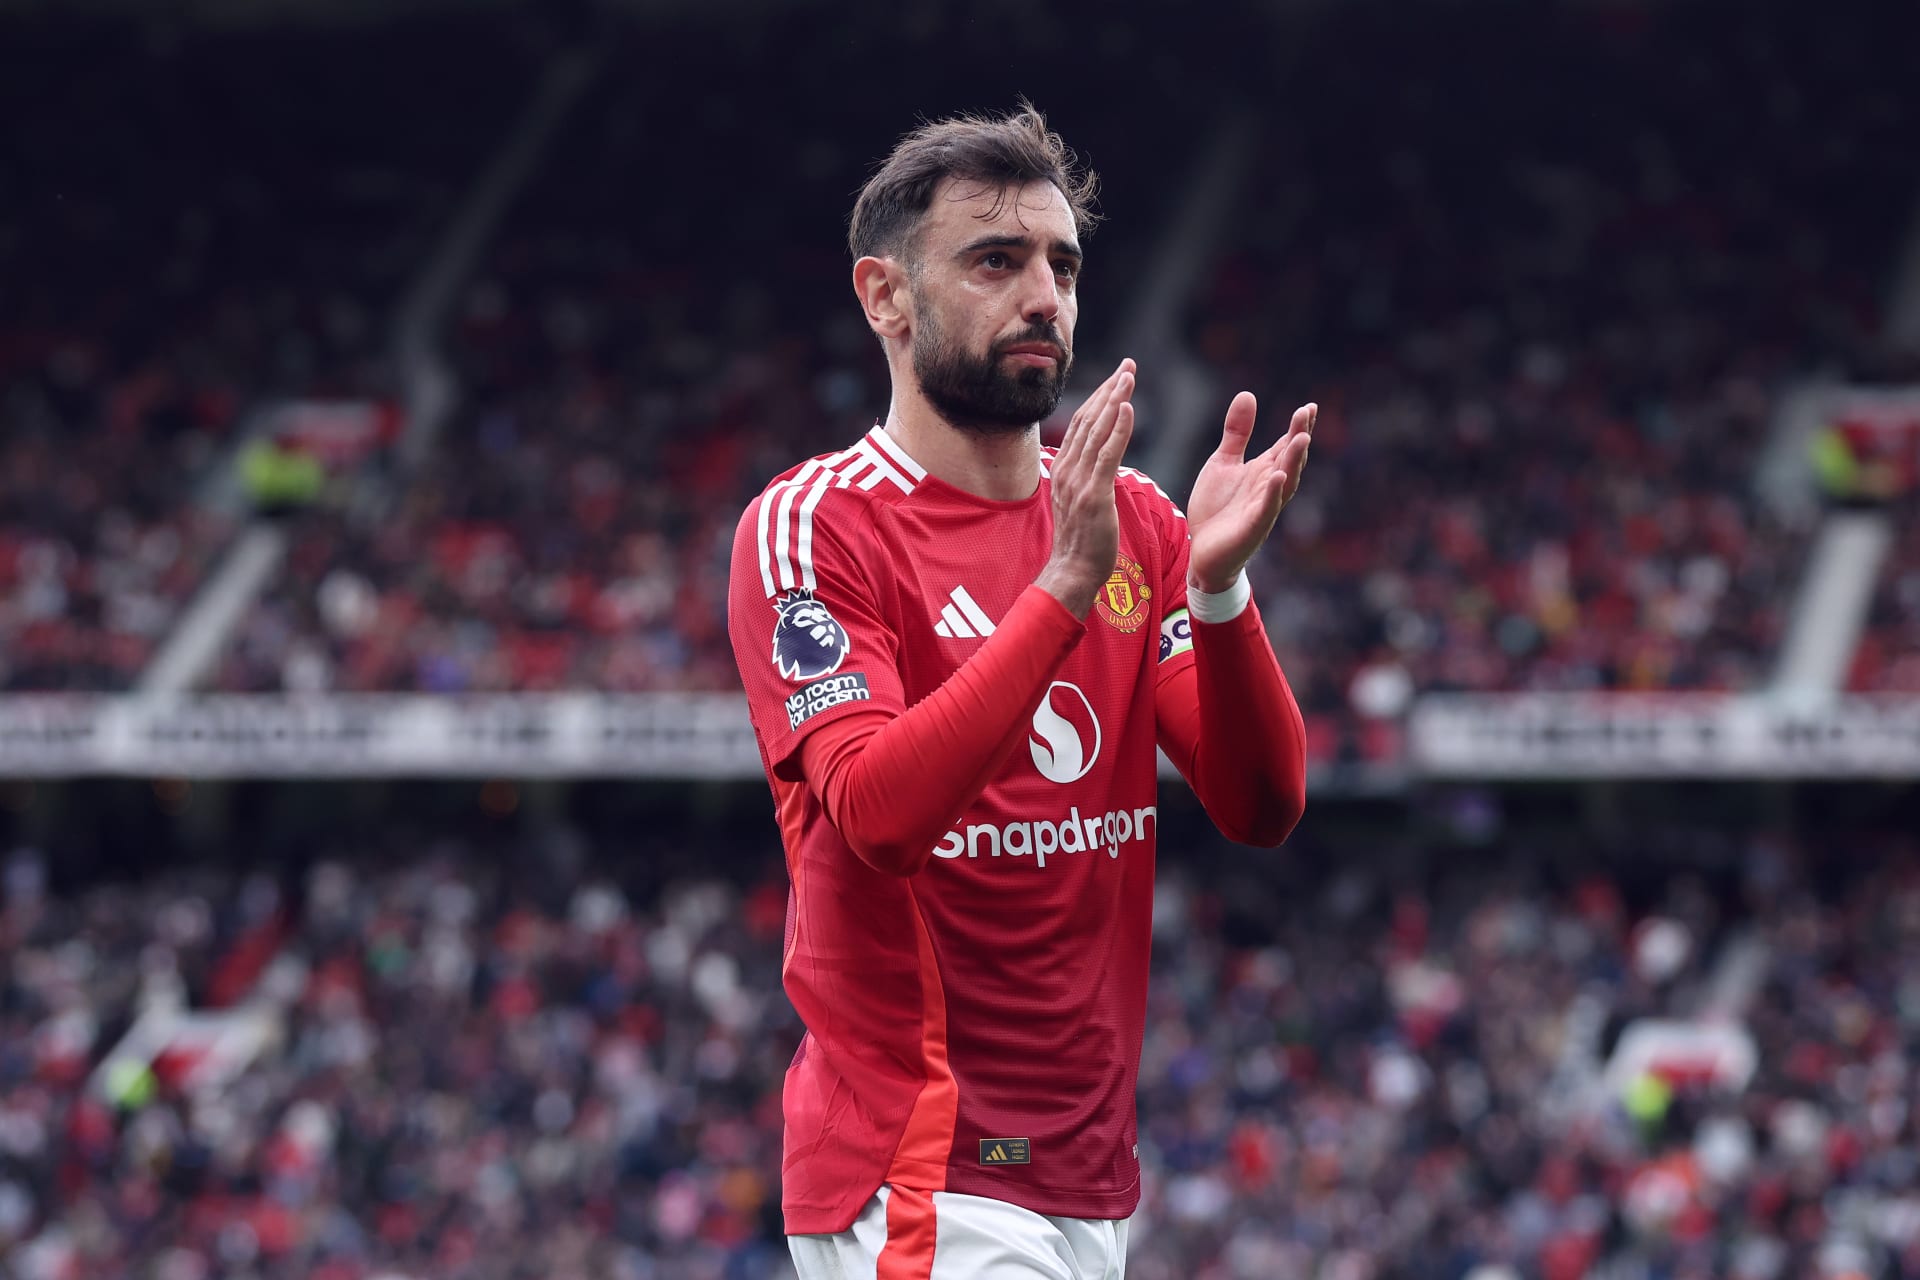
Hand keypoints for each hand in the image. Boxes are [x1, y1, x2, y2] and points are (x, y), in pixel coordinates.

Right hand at [1036, 358, 1135, 616]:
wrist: (1073, 571)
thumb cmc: (1081, 540)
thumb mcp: (1079, 499)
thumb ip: (1085, 475)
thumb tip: (1094, 458)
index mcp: (1065, 468)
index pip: (1083, 423)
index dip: (1100, 397)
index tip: (1117, 376)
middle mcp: (1069, 469)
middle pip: (1090, 419)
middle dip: (1110, 389)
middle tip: (1128, 365)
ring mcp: (1080, 481)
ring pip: (1098, 430)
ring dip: (1115, 399)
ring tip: (1129, 376)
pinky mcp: (1095, 494)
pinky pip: (1108, 454)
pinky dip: (1118, 428)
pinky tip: (1127, 407)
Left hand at [1186, 394, 1314, 592]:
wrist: (1201, 550)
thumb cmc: (1217, 508)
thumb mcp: (1223, 463)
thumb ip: (1236, 433)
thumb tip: (1248, 394)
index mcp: (1264, 471)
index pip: (1285, 445)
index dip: (1298, 427)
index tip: (1310, 406)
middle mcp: (1269, 487)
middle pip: (1289, 460)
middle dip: (1299, 437)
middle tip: (1306, 414)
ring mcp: (1263, 508)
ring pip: (1285, 483)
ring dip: (1293, 462)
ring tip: (1301, 438)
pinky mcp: (1252, 528)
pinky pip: (1267, 510)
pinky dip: (1274, 494)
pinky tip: (1278, 477)